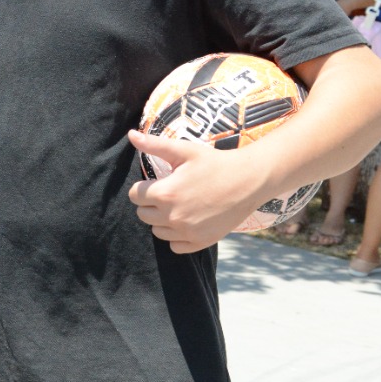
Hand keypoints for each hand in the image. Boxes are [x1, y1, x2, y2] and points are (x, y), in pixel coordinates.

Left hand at [127, 130, 269, 253]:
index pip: (134, 196)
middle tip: (169, 193)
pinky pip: (175, 246)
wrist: (250, 180)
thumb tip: (130, 135)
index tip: (158, 182)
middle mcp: (173, 217)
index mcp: (165, 194)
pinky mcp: (201, 242)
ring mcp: (187, 232)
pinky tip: (187, 221)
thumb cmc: (215, 163)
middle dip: (151, 203)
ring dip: (162, 220)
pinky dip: (177, 236)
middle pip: (143, 215)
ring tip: (179, 206)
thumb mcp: (184, 150)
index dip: (143, 187)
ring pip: (157, 231)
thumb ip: (154, 145)